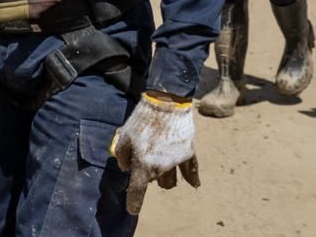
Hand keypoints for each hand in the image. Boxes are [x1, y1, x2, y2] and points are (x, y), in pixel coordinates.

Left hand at [110, 92, 199, 214]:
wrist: (166, 104)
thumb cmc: (141, 120)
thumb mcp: (123, 136)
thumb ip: (121, 155)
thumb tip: (125, 167)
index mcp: (143, 164)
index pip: (138, 189)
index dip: (134, 201)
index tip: (132, 210)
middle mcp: (161, 167)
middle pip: (153, 180)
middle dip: (146, 176)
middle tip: (140, 160)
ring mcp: (176, 160)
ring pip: (170, 179)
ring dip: (165, 179)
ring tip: (161, 176)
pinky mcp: (188, 152)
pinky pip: (191, 169)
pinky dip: (191, 177)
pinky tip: (194, 185)